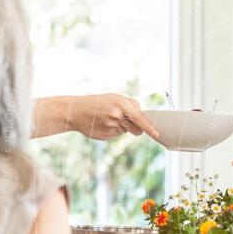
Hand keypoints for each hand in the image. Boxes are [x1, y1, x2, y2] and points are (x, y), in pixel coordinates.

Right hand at [34, 93, 158, 139]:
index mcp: (120, 104)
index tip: (157, 134)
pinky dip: (113, 131)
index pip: (139, 118)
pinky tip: (102, 124)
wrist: (75, 111)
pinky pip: (117, 135)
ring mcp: (111, 127)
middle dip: (135, 127)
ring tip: (107, 119)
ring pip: (126, 131)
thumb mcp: (114, 97)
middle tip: (123, 120)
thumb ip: (130, 105)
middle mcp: (116, 116)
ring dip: (121, 127)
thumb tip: (143, 115)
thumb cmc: (97, 102)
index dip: (149, 127)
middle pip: (136, 128)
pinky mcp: (106, 136)